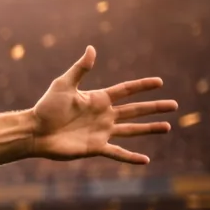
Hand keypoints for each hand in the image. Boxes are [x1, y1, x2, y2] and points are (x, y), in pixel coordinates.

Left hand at [28, 46, 177, 164]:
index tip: (160, 82)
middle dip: (154, 108)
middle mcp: (103, 115)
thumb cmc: (46, 107)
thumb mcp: (64, 85)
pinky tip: (146, 160)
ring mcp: (101, 132)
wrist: (35, 132)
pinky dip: (131, 157)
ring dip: (149, 129)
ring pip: (132, 130)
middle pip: (135, 110)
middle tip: (174, 106)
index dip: (142, 86)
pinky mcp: (95, 147)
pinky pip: (118, 153)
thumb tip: (91, 49)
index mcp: (98, 99)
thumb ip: (80, 69)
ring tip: (167, 128)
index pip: (126, 90)